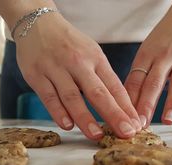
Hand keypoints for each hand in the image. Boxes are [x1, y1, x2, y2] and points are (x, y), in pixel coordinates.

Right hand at [15, 13, 140, 139]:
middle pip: (98, 93)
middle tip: (126, 133)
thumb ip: (103, 78)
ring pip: (72, 97)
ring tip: (97, 135)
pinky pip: (48, 96)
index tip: (136, 125)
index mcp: (96, 58)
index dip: (126, 108)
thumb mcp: (91, 54)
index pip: (115, 87)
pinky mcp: (36, 75)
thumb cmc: (69, 44)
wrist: (38, 23)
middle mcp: (78, 63)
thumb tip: (121, 108)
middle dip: (114, 115)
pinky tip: (67, 125)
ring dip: (86, 118)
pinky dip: (58, 112)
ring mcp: (56, 68)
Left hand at [125, 10, 171, 126]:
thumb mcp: (146, 53)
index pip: (136, 80)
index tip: (128, 119)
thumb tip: (127, 104)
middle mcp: (164, 56)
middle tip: (142, 124)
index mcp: (146, 55)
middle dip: (147, 105)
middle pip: (154, 83)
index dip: (131, 100)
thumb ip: (139, 76)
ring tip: (168, 120)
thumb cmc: (163, 40)